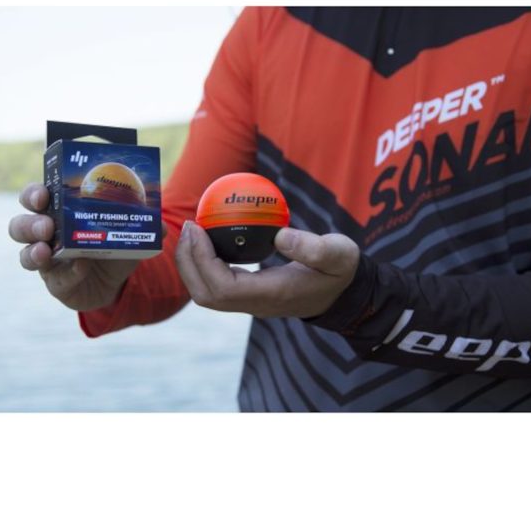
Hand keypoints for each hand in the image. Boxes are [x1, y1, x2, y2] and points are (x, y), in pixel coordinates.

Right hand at [8, 183, 164, 311]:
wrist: (118, 282)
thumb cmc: (114, 245)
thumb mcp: (130, 229)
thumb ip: (146, 223)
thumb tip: (161, 225)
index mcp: (59, 211)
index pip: (36, 197)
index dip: (34, 193)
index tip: (44, 193)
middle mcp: (46, 235)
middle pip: (20, 224)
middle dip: (29, 223)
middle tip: (46, 225)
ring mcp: (47, 261)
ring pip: (25, 254)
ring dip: (33, 251)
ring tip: (46, 250)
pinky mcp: (56, 283)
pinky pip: (55, 279)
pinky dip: (68, 273)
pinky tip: (81, 266)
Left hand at [175, 221, 359, 318]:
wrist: (342, 294)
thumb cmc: (340, 272)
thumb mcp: (339, 255)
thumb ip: (314, 248)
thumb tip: (278, 235)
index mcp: (272, 295)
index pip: (224, 288)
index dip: (203, 260)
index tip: (197, 228)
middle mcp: (255, 304)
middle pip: (206, 295)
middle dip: (188, 262)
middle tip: (188, 226)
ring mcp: (250, 303)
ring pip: (207, 294)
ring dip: (192, 264)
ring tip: (191, 231)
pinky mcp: (249, 295)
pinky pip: (216, 284)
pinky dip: (203, 263)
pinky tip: (207, 238)